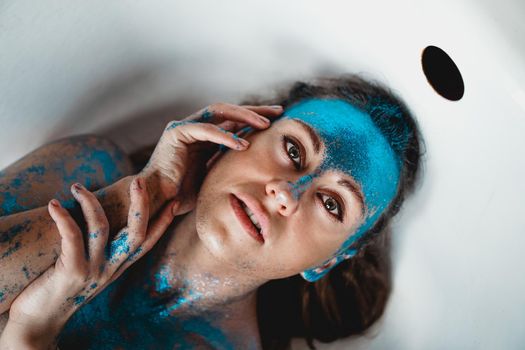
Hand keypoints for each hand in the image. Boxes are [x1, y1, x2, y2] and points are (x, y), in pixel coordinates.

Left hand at [0, 178, 175, 348]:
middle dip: (141, 205)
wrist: (40, 322)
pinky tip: (54, 205)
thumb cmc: (59, 289)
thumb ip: (100, 251)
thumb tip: (99, 220)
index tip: (176, 202)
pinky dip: (64, 218)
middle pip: (136, 234)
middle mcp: (110, 268)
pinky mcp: (72, 272)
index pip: (148, 242)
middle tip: (140, 181)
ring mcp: (93, 271)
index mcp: (117, 267)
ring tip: (78, 187)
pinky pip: (72, 237)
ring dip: (90, 203)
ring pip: (102, 229)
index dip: (163, 222)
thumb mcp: (89, 270)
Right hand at [139, 103, 282, 214]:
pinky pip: (206, 130)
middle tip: (278, 112)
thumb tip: (257, 169)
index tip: (278, 122)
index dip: (255, 120)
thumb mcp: (216, 177)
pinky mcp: (177, 133)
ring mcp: (186, 127)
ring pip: (219, 112)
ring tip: (265, 125)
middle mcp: (196, 128)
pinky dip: (224, 136)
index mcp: (205, 138)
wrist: (158, 202)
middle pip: (229, 111)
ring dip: (244, 117)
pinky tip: (242, 144)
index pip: (234, 122)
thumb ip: (231, 166)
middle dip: (255, 111)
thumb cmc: (184, 195)